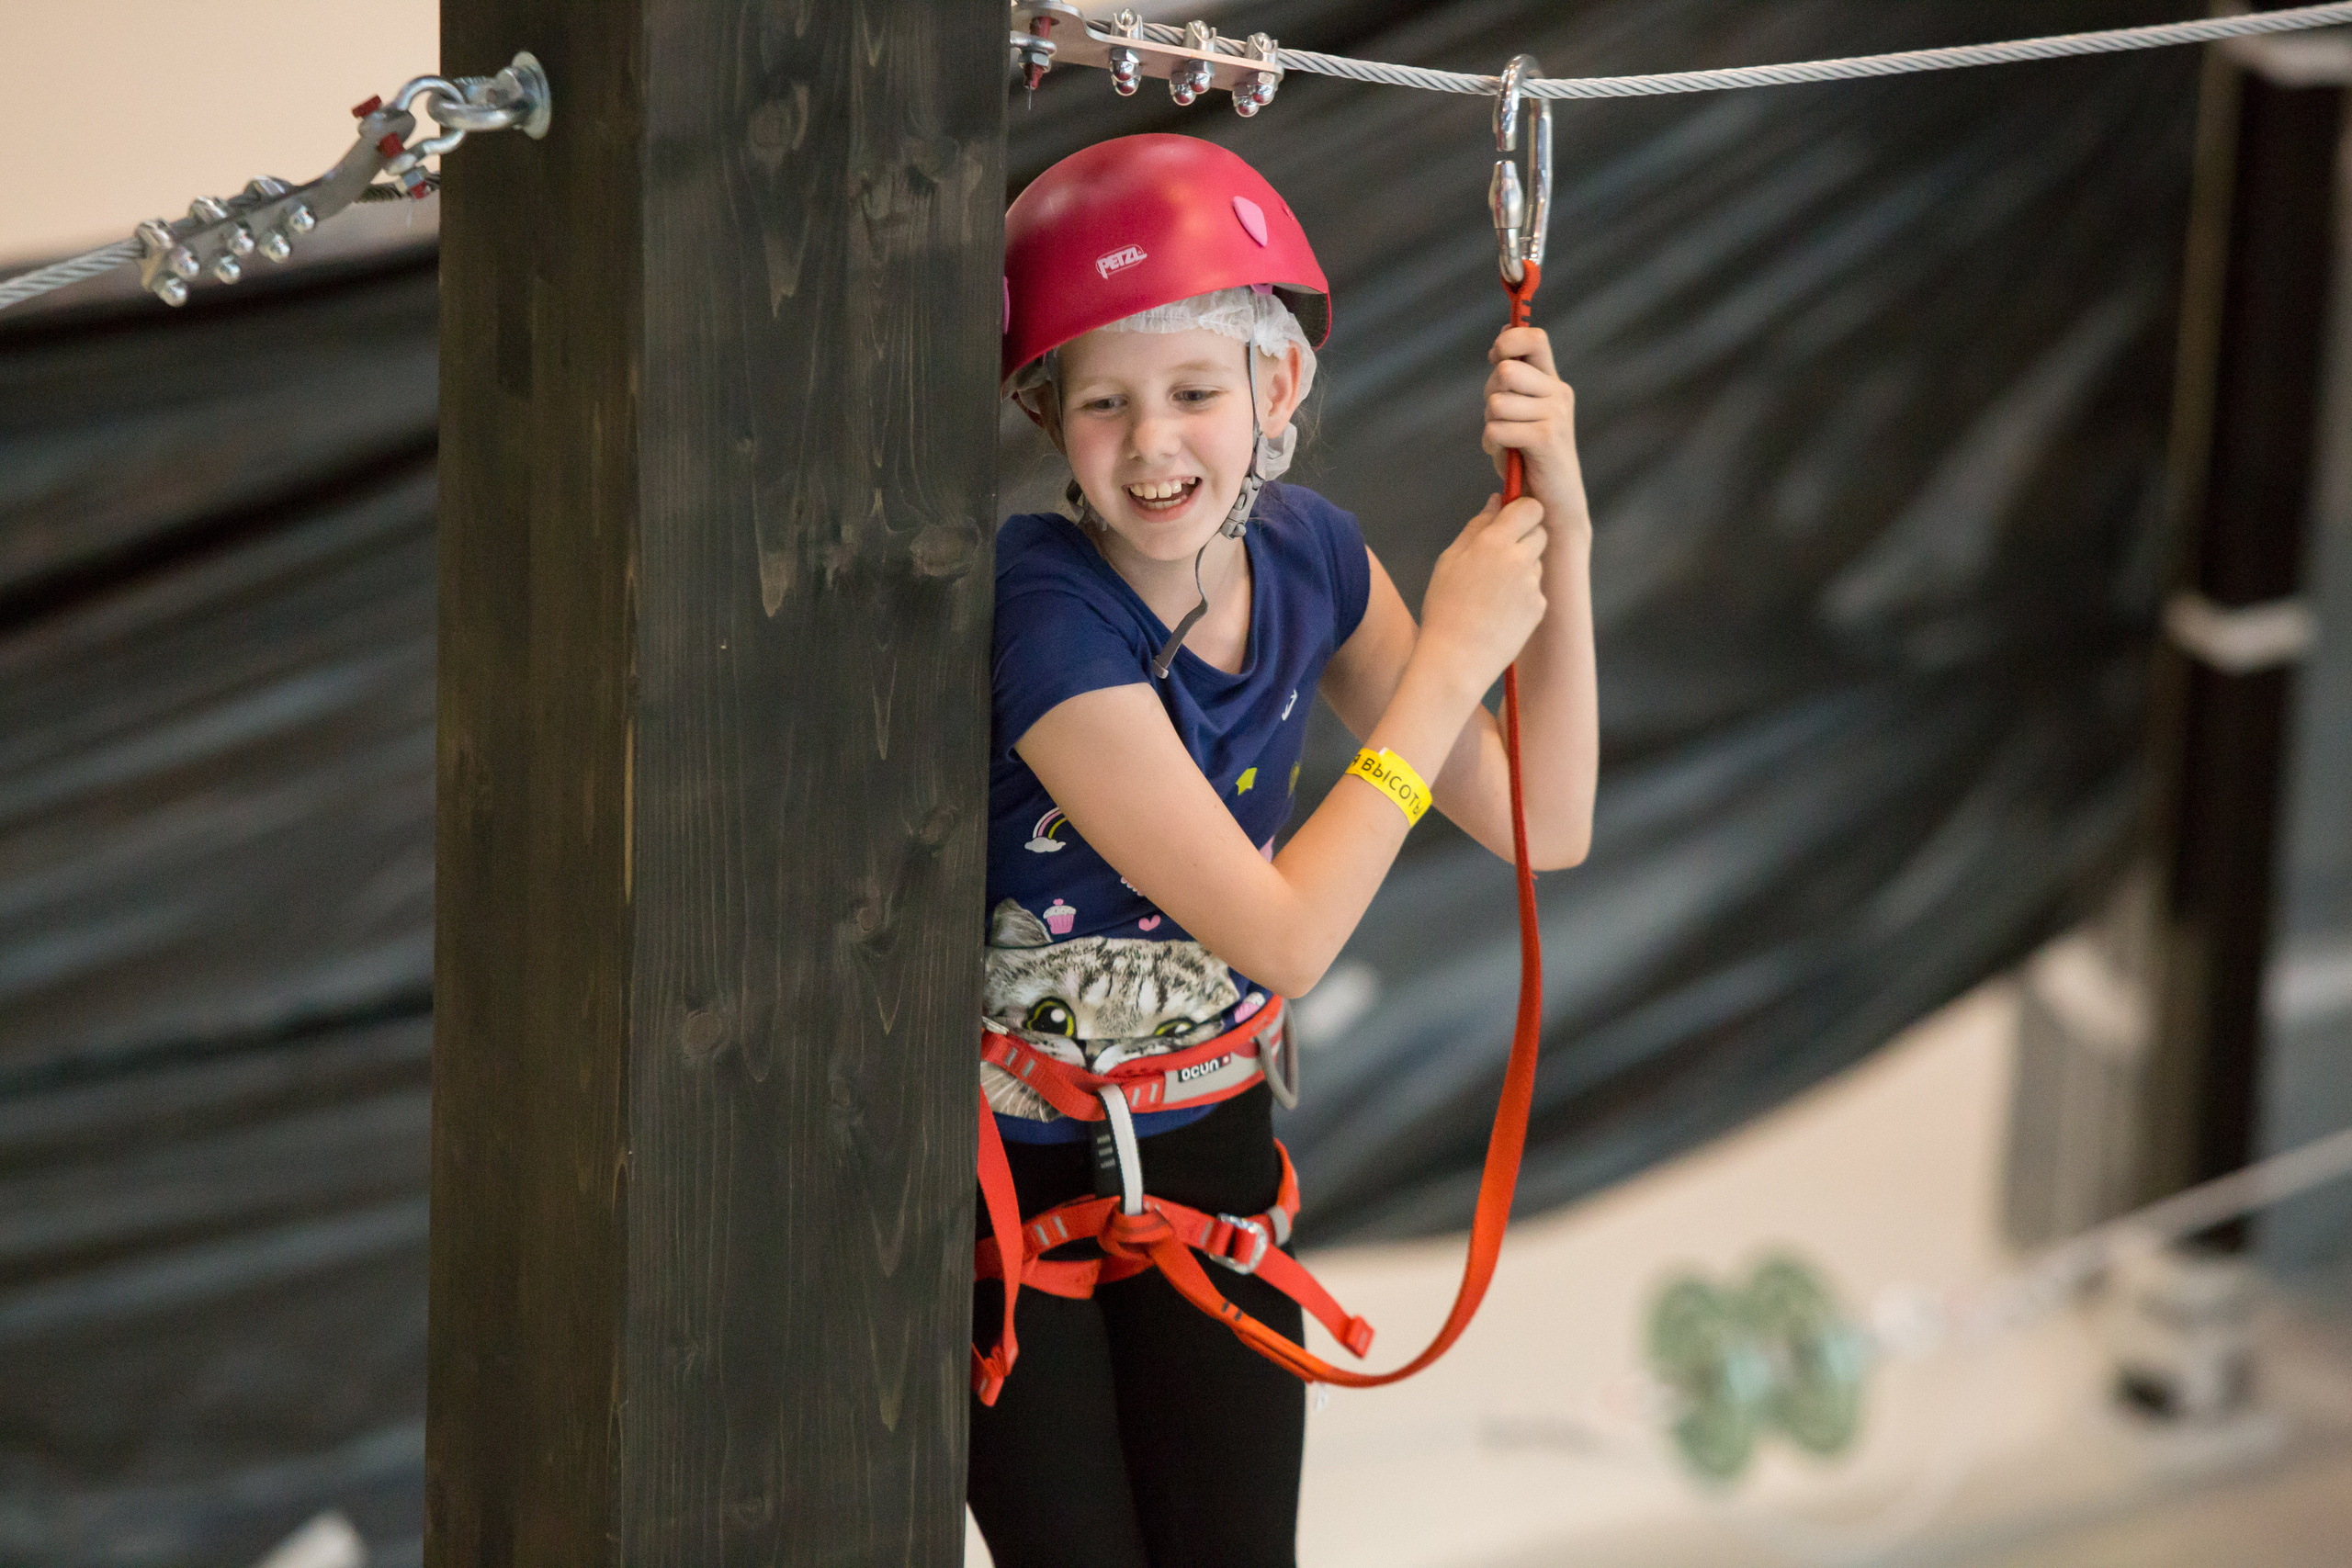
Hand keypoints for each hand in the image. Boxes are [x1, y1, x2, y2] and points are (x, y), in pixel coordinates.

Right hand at [1417, 493, 1548, 692]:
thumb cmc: (1444, 608)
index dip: (1523, 510)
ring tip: (1492, 592)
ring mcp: (1532, 585)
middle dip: (1526, 537)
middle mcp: (1518, 559)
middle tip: (1499, 556)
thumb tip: (1497, 501)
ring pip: (1537, 562)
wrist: (1456, 659)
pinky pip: (1536, 590)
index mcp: (1493, 542)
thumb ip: (1476, 527)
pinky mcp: (1539, 607)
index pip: (1530, 507)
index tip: (1512, 518)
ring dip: (1522, 568)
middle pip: (1540, 532)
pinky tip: (1499, 611)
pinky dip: (1523, 595)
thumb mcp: (1449, 561)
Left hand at [1482, 326, 1578, 489]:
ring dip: (1490, 425)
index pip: (1534, 338)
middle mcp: (1559, 393)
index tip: (1495, 361)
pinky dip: (1492, 444)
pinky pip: (1499, 429)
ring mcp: (1556, 415)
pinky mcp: (1547, 439)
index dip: (1507, 342)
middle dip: (1489, 395)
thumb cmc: (1529, 459)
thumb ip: (1512, 380)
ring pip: (1497, 403)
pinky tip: (1503, 455)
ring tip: (1502, 441)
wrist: (1552, 504)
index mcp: (1553, 382)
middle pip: (1505, 371)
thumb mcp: (1519, 413)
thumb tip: (1501, 337)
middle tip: (1498, 418)